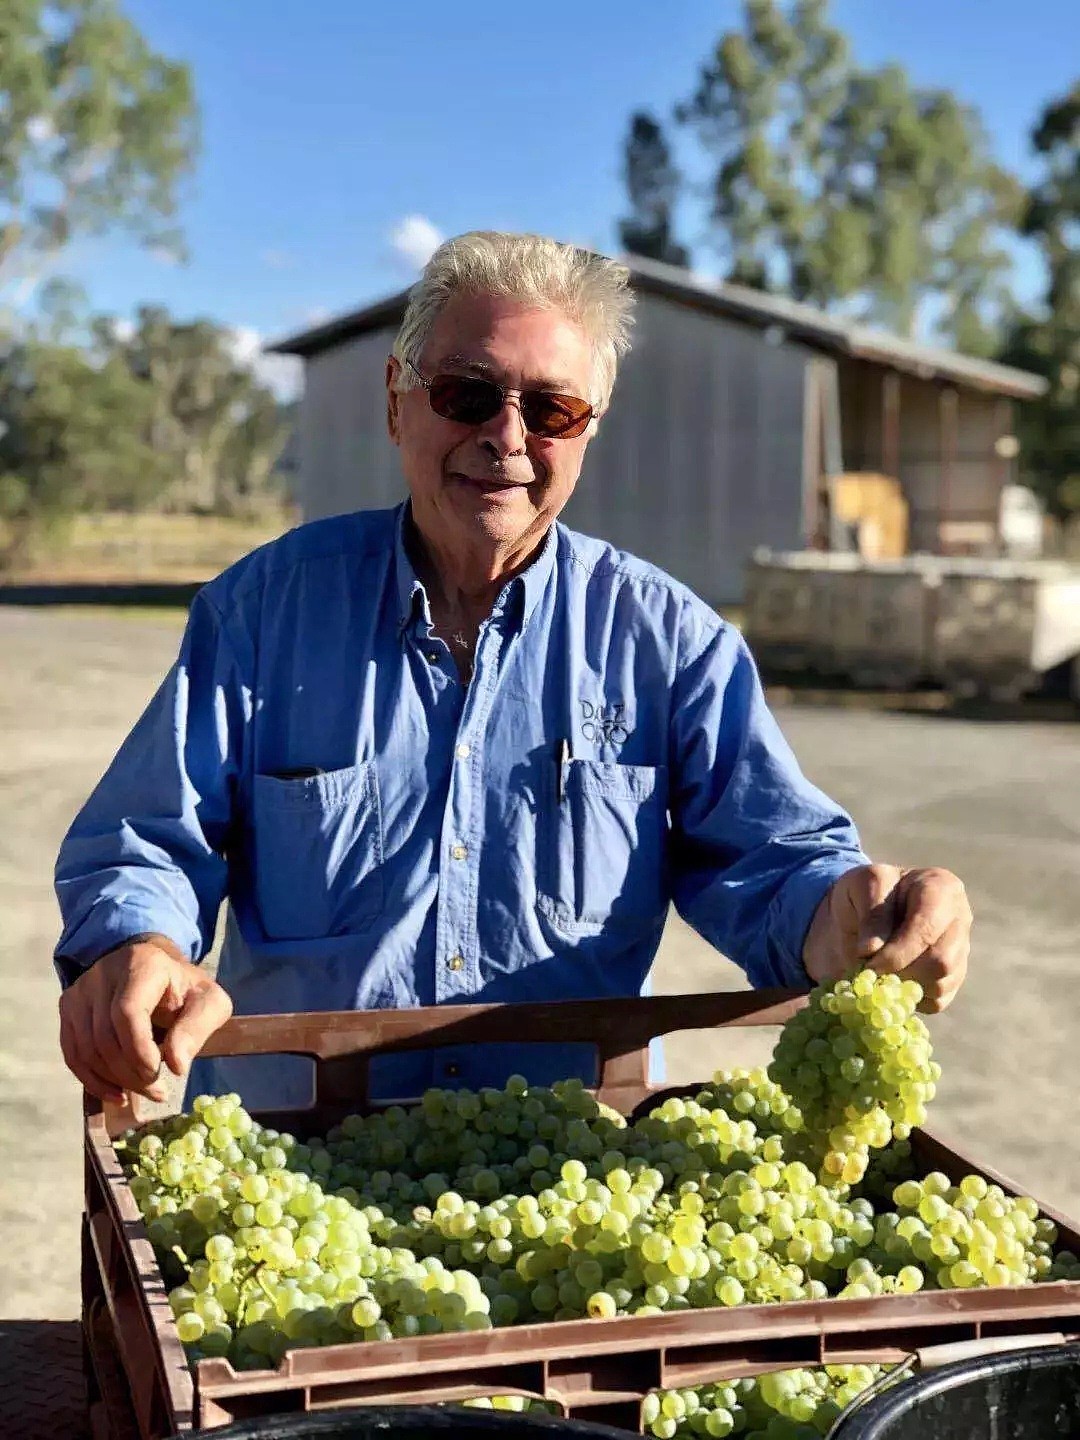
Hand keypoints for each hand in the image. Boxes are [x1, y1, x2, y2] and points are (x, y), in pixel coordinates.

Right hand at [58, 935, 232, 1102]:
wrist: (157, 973)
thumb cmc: (185, 991)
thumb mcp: (208, 1003)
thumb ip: (196, 1029)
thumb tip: (176, 1065)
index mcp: (142, 965)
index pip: (127, 1012)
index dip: (139, 1050)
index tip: (160, 1074)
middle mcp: (103, 974)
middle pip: (105, 1036)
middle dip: (131, 1073)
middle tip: (158, 1091)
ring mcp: (81, 991)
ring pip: (86, 1049)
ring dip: (115, 1080)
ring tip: (145, 1091)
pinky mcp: (69, 1009)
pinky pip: (73, 1054)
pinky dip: (93, 1081)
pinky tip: (118, 1094)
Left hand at [802, 864, 971, 1011]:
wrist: (861, 910)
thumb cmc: (864, 893)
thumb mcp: (860, 886)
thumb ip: (871, 914)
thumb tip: (872, 951)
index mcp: (941, 887)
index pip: (927, 929)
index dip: (898, 952)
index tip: (870, 964)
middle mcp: (959, 918)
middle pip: (940, 961)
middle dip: (901, 972)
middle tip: (872, 973)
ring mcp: (960, 949)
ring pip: (941, 984)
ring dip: (903, 986)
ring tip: (880, 972)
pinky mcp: (953, 976)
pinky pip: (938, 1000)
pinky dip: (909, 998)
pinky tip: (892, 981)